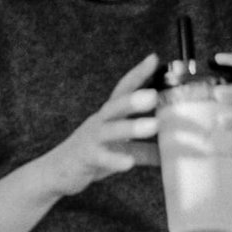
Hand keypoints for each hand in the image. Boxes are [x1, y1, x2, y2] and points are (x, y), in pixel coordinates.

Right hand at [40, 52, 160, 198]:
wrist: (58, 172)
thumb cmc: (92, 154)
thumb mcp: (121, 149)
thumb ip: (145, 149)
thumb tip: (172, 151)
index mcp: (109, 115)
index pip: (123, 89)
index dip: (138, 74)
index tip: (154, 59)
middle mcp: (99, 122)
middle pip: (115, 105)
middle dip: (133, 99)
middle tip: (153, 95)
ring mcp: (91, 140)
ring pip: (109, 130)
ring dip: (131, 127)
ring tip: (153, 126)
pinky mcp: (86, 159)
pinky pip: (101, 158)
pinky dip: (114, 159)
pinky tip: (128, 163)